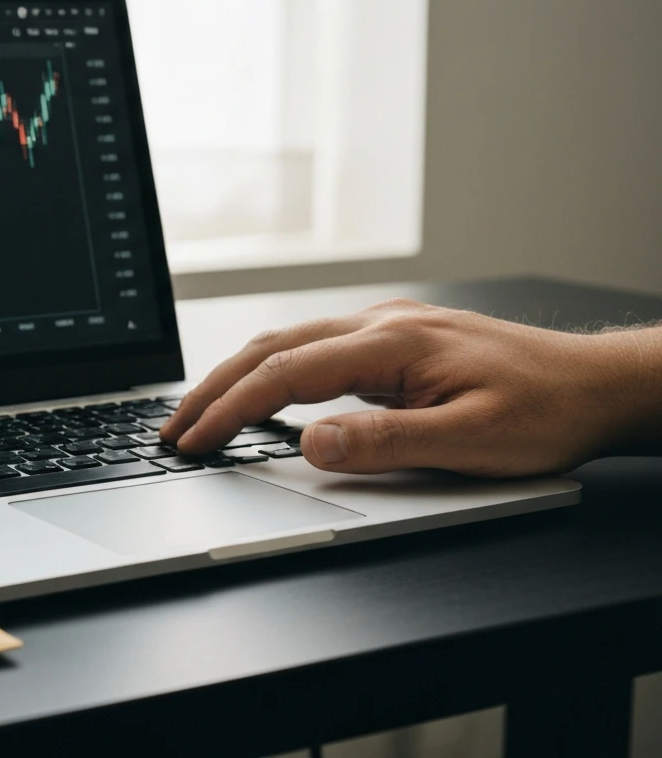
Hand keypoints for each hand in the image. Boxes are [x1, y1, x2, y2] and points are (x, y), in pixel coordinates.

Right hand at [159, 298, 661, 476]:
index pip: (286, 373)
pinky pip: (313, 351)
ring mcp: (386, 329)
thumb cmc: (545, 412)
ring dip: (237, 378)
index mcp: (393, 343)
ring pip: (287, 344)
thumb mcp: (472, 442)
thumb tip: (312, 443)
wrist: (594, 384)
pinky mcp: (394, 342)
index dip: (231, 409)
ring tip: (201, 414)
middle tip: (173, 428)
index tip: (194, 441)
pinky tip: (261, 395)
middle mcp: (381, 325)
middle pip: (271, 348)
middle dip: (214, 388)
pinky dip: (270, 373)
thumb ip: (387, 442)